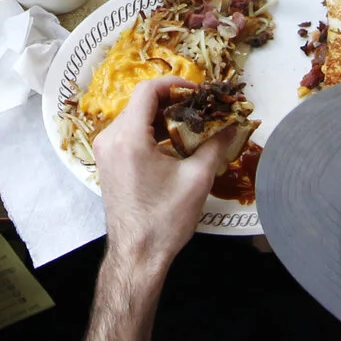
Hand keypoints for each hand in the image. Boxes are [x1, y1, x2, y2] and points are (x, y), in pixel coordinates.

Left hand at [94, 77, 238, 278]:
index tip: (198, 91)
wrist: (137, 255)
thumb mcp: (197, 179)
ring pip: (135, 118)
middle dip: (173, 103)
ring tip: (192, 127)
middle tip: (201, 110)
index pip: (147, 91)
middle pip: (141, 103)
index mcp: (128, 137)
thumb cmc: (165, 220)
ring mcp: (105, 151)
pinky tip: (175, 144)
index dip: (175, 85)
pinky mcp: (108, 163)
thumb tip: (234, 125)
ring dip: (163, 118)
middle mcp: (110, 139)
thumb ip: (216, 145)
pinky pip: (129, 134)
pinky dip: (152, 133)